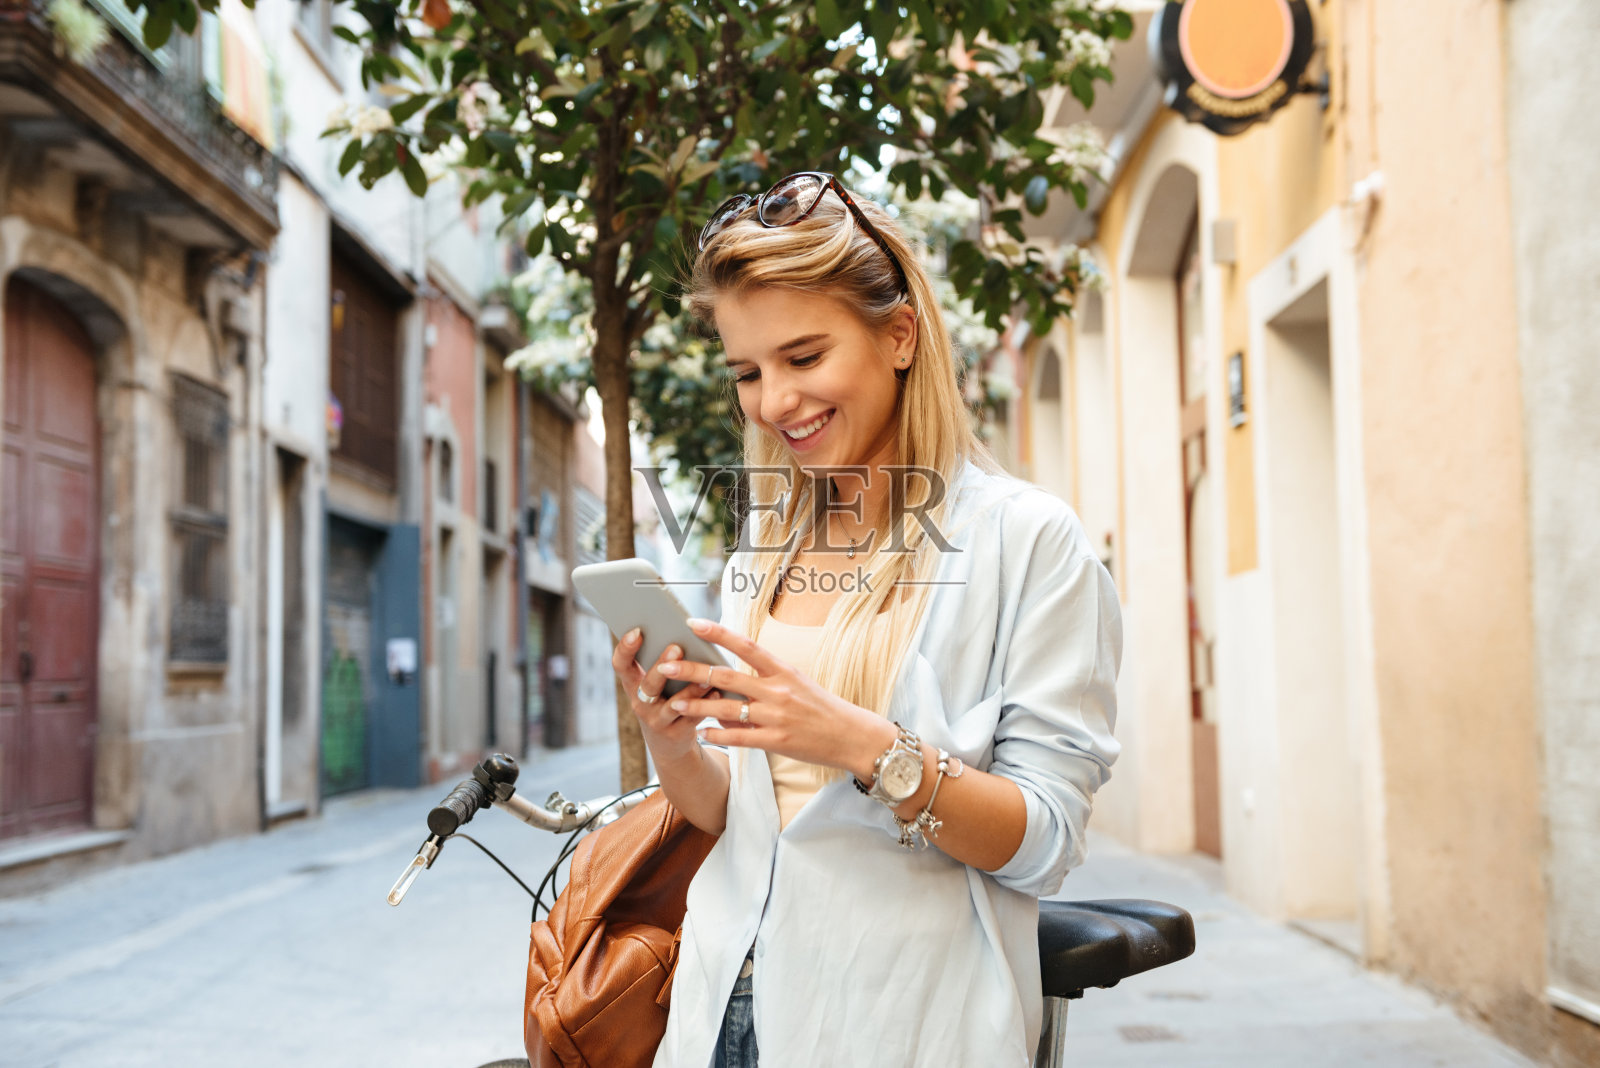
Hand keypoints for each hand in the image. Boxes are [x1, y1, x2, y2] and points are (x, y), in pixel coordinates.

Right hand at [611, 629, 718, 764]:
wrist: (668, 744)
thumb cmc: (665, 699)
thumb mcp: (657, 684)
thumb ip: (665, 663)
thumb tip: (688, 631)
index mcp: (633, 684)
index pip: (621, 665)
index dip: (625, 649)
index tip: (637, 631)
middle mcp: (640, 703)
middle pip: (648, 685)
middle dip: (662, 666)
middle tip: (676, 648)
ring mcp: (657, 720)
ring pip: (673, 705)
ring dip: (690, 690)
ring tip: (705, 677)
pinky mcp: (676, 733)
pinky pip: (692, 718)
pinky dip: (705, 704)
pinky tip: (716, 693)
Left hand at [658, 619, 895, 778]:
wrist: (852, 736)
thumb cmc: (823, 708)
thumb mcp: (797, 684)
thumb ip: (765, 681)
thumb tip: (734, 679)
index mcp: (783, 670)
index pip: (745, 645)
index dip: (718, 633)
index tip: (693, 623)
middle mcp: (777, 689)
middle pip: (727, 676)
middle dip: (693, 671)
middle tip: (666, 666)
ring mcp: (776, 715)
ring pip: (727, 707)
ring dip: (697, 705)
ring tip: (673, 703)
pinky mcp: (777, 741)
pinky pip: (740, 738)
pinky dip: (718, 736)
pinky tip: (702, 734)